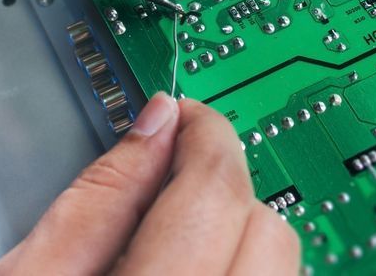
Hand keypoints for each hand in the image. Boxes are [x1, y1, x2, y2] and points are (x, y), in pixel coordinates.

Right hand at [0, 94, 299, 274]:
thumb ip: (94, 199)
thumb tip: (154, 121)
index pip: (217, 191)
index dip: (202, 131)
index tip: (180, 115)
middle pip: (270, 229)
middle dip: (222, 184)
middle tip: (168, 169)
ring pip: (282, 265)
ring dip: (235, 229)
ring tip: (172, 228)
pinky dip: (238, 267)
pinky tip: (190, 267)